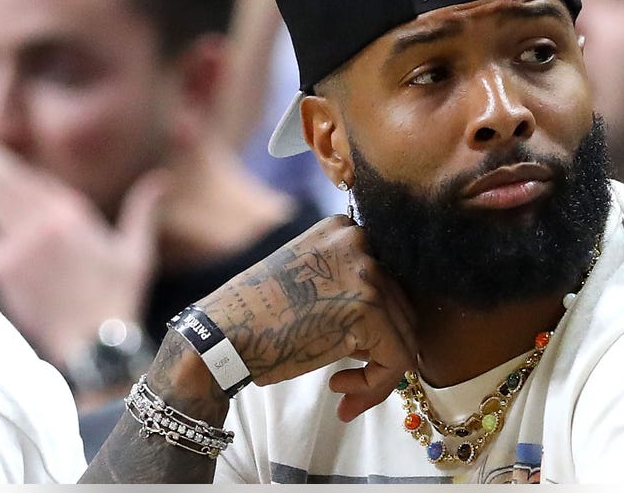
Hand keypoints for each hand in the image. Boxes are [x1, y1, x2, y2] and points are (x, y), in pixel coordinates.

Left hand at [0, 142, 165, 366]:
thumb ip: (143, 209)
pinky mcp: (2, 271)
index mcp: (71, 212)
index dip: (9, 170)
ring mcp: (18, 246)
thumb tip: (162, 179)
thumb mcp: (137, 250)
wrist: (95, 341)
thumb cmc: (118, 296)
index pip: (26, 174)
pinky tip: (0, 260)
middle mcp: (40, 222)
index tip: (1, 168)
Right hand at [196, 215, 416, 421]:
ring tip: (344, 390)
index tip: (353, 353)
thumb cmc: (254, 318)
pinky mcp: (369, 309)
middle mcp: (359, 242)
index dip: (376, 324)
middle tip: (349, 380)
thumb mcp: (305, 279)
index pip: (384, 280)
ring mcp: (367, 272)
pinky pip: (397, 357)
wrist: (219, 337)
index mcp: (342, 230)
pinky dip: (377, 385)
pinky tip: (342, 391)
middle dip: (379, 350)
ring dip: (378, 372)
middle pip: (399, 306)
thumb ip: (346, 287)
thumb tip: (389, 325)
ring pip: (404, 334)